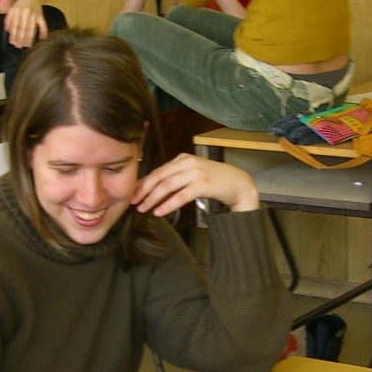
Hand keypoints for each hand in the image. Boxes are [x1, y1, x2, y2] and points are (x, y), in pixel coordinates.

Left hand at [4, 0, 47, 48]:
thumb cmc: (19, 4)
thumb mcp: (12, 9)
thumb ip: (8, 19)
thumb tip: (7, 30)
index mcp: (17, 10)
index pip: (15, 25)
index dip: (14, 34)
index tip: (12, 42)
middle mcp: (26, 12)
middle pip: (23, 28)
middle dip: (21, 38)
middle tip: (19, 46)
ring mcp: (35, 14)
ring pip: (32, 28)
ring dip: (30, 38)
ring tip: (27, 46)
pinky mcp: (41, 15)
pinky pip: (43, 24)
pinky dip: (44, 32)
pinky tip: (42, 39)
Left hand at [133, 154, 260, 217]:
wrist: (238, 183)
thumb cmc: (214, 180)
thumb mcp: (192, 173)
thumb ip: (175, 177)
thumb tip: (152, 189)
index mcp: (182, 158)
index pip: (157, 170)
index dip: (143, 183)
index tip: (132, 193)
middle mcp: (187, 163)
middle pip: (159, 177)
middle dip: (144, 190)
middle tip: (133, 202)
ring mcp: (195, 173)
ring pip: (167, 186)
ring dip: (153, 198)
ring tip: (143, 209)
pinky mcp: (203, 184)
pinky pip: (181, 196)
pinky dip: (168, 205)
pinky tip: (159, 212)